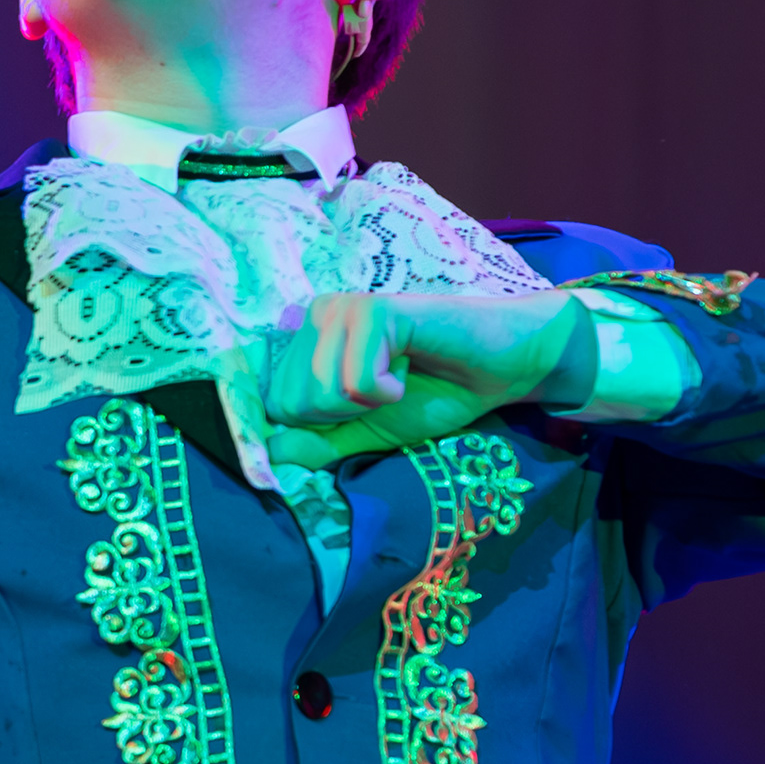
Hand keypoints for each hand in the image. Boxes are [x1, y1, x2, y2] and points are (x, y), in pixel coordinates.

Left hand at [263, 291, 584, 464]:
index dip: (324, 425)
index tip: (365, 402)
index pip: (276, 409)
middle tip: (386, 387)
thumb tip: (268, 456)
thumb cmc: (432, 395)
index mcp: (306, 341)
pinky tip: (409, 366)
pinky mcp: (374, 309)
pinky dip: (388, 391)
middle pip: (292, 404)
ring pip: (321, 393)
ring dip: (368, 403)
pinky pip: (356, 382)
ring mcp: (343, 307)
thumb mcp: (364, 432)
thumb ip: (315, 444)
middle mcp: (316, 316)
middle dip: (343, 415)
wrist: (496, 371)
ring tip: (398, 374)